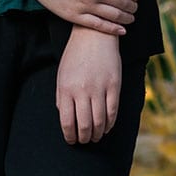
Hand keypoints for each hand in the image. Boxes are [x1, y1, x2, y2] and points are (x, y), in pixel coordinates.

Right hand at [17, 0, 138, 34]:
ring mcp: (83, 6)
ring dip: (126, 18)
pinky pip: (97, 25)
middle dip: (132, 7)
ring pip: (113, 16)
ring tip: (131, 18)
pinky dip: (112, 29)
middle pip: (122, 3)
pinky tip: (121, 30)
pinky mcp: (73, 15)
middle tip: (136, 8)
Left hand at [56, 27, 122, 144]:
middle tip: (85, 140)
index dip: (70, 136)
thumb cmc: (75, 55)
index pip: (67, 122)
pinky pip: (113, 112)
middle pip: (84, 125)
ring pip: (99, 122)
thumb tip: (65, 119)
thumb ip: (61, 97)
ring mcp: (99, 88)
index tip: (72, 140)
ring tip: (95, 136)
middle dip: (84, 138)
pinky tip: (106, 127)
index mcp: (66, 88)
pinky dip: (110, 124)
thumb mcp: (62, 74)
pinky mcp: (114, 85)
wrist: (94, 35)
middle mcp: (82, 90)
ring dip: (97, 134)